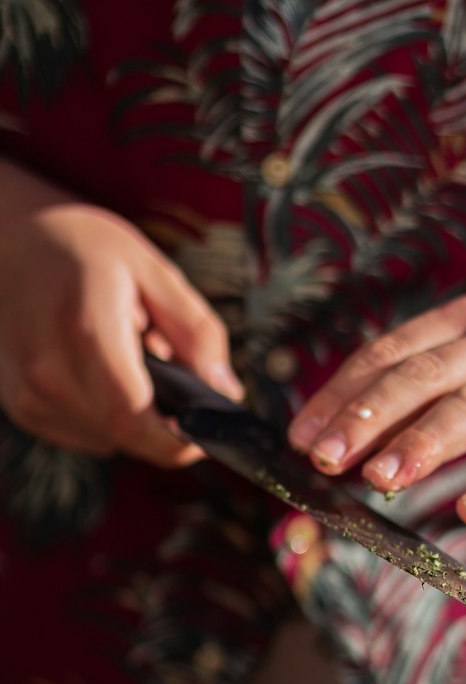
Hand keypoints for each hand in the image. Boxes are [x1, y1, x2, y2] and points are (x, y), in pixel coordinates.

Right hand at [0, 162, 241, 465]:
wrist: (9, 241)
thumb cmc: (82, 249)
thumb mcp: (152, 270)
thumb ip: (197, 332)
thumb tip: (226, 392)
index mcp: (85, 330)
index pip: (134, 419)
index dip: (177, 442)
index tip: (205, 436)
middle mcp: (48, 370)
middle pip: (127, 436)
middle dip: (161, 420)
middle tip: (164, 370)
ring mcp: (29, 393)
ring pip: (109, 440)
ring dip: (132, 416)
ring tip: (124, 361)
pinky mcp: (22, 407)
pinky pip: (86, 434)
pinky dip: (104, 415)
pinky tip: (97, 371)